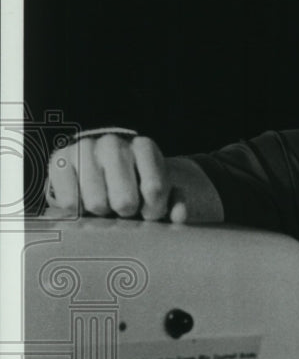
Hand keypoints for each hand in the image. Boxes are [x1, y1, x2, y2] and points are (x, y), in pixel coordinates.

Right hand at [47, 133, 184, 221]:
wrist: (98, 168)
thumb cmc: (135, 184)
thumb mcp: (158, 191)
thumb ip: (174, 204)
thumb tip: (179, 215)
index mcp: (144, 147)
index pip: (155, 190)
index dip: (154, 211)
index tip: (149, 213)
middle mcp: (113, 143)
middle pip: (125, 201)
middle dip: (127, 214)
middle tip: (125, 211)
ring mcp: (84, 149)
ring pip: (96, 204)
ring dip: (103, 214)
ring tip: (106, 206)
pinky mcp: (58, 161)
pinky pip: (70, 203)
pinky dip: (78, 211)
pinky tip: (85, 203)